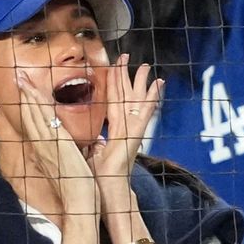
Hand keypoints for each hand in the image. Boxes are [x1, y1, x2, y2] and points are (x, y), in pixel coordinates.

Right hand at [17, 70, 98, 213]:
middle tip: (17, 76)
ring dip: (27, 95)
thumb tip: (72, 147)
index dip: (29, 106)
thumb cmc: (78, 187)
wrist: (79, 203)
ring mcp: (48, 144)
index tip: (25, 91)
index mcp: (47, 150)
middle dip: (24, 95)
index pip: (35, 123)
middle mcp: (43, 146)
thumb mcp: (70, 166)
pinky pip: (44, 120)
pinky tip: (33, 94)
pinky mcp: (56, 144)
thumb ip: (67, 154)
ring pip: (34, 114)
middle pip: (29, 115)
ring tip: (21, 78)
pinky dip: (37, 106)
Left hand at [88, 55, 162, 209]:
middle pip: (125, 94)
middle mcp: (125, 126)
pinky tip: (159, 84)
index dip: (112, 83)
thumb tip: (85, 136)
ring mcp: (133, 128)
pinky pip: (146, 111)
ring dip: (141, 82)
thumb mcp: (90, 152)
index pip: (112, 100)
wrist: (108, 187)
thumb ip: (91, 141)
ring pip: (136, 99)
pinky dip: (153, 97)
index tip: (113, 66)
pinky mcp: (138, 132)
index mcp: (113, 129)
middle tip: (126, 56)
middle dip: (125, 75)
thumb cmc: (99, 175)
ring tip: (145, 66)